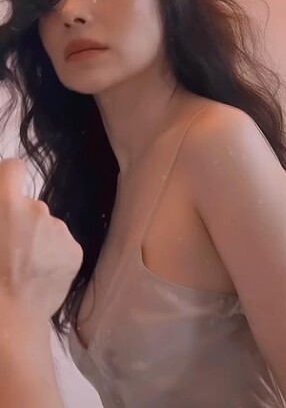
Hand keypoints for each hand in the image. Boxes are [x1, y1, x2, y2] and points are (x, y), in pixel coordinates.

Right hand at [0, 158, 82, 320]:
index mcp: (6, 203)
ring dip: (37, 241)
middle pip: (30, 205)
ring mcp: (59, 230)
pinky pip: (61, 246)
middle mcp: (37, 209)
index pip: (13, 168)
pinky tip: (37, 278)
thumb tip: (5, 213)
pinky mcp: (75, 251)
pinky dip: (52, 257)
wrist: (6, 320)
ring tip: (21, 269)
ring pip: (47, 228)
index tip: (3, 195)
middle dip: (19, 221)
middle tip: (7, 250)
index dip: (7, 179)